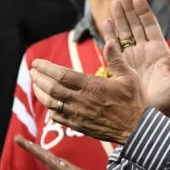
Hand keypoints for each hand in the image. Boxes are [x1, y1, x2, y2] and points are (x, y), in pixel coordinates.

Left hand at [29, 51, 146, 143]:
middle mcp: (81, 100)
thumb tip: (109, 41)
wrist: (136, 128)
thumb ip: (116, 58)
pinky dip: (50, 110)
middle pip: (51, 88)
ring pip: (51, 103)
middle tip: (33, 71)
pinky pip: (58, 118)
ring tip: (35, 85)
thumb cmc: (134, 101)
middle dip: (38, 78)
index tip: (37, 62)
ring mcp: (78, 114)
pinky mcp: (79, 126)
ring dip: (40, 93)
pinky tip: (49, 105)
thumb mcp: (129, 76)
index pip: (61, 74)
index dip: (46, 68)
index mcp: (91, 85)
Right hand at [102, 0, 169, 113]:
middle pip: (135, 25)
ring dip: (118, 18)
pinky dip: (109, 34)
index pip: (151, 26)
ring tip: (113, 4)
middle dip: (129, 10)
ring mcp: (131, 58)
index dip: (144, 12)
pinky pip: (113, 47)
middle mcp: (144, 51)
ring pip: (124, 33)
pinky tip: (105, 22)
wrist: (151, 115)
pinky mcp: (120, 66)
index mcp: (159, 51)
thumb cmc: (168, 99)